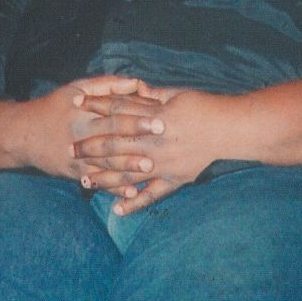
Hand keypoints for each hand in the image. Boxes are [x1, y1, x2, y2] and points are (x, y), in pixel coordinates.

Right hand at [11, 76, 163, 180]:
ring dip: (129, 166)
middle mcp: (80, 134)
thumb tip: (137, 82)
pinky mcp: (73, 173)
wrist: (21, 134)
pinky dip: (114, 188)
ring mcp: (76, 156)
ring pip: (105, 163)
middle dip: (138, 140)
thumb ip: (107, 85)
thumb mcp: (76, 88)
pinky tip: (131, 192)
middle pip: (112, 137)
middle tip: (162, 140)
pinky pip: (97, 181)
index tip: (160, 116)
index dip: (138, 114)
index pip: (114, 112)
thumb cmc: (53, 107)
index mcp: (83, 111)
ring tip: (150, 168)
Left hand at [74, 87, 237, 215]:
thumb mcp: (175, 95)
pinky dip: (135, 203)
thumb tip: (131, 90)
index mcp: (154, 117)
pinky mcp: (175, 178)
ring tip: (85, 181)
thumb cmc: (203, 107)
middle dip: (92, 147)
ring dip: (105, 178)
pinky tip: (117, 210)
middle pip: (116, 144)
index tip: (76, 106)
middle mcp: (155, 142)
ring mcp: (164, 163)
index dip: (95, 108)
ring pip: (128, 172)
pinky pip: (152, 194)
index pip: (117, 111)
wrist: (230, 128)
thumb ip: (151, 96)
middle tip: (70, 150)